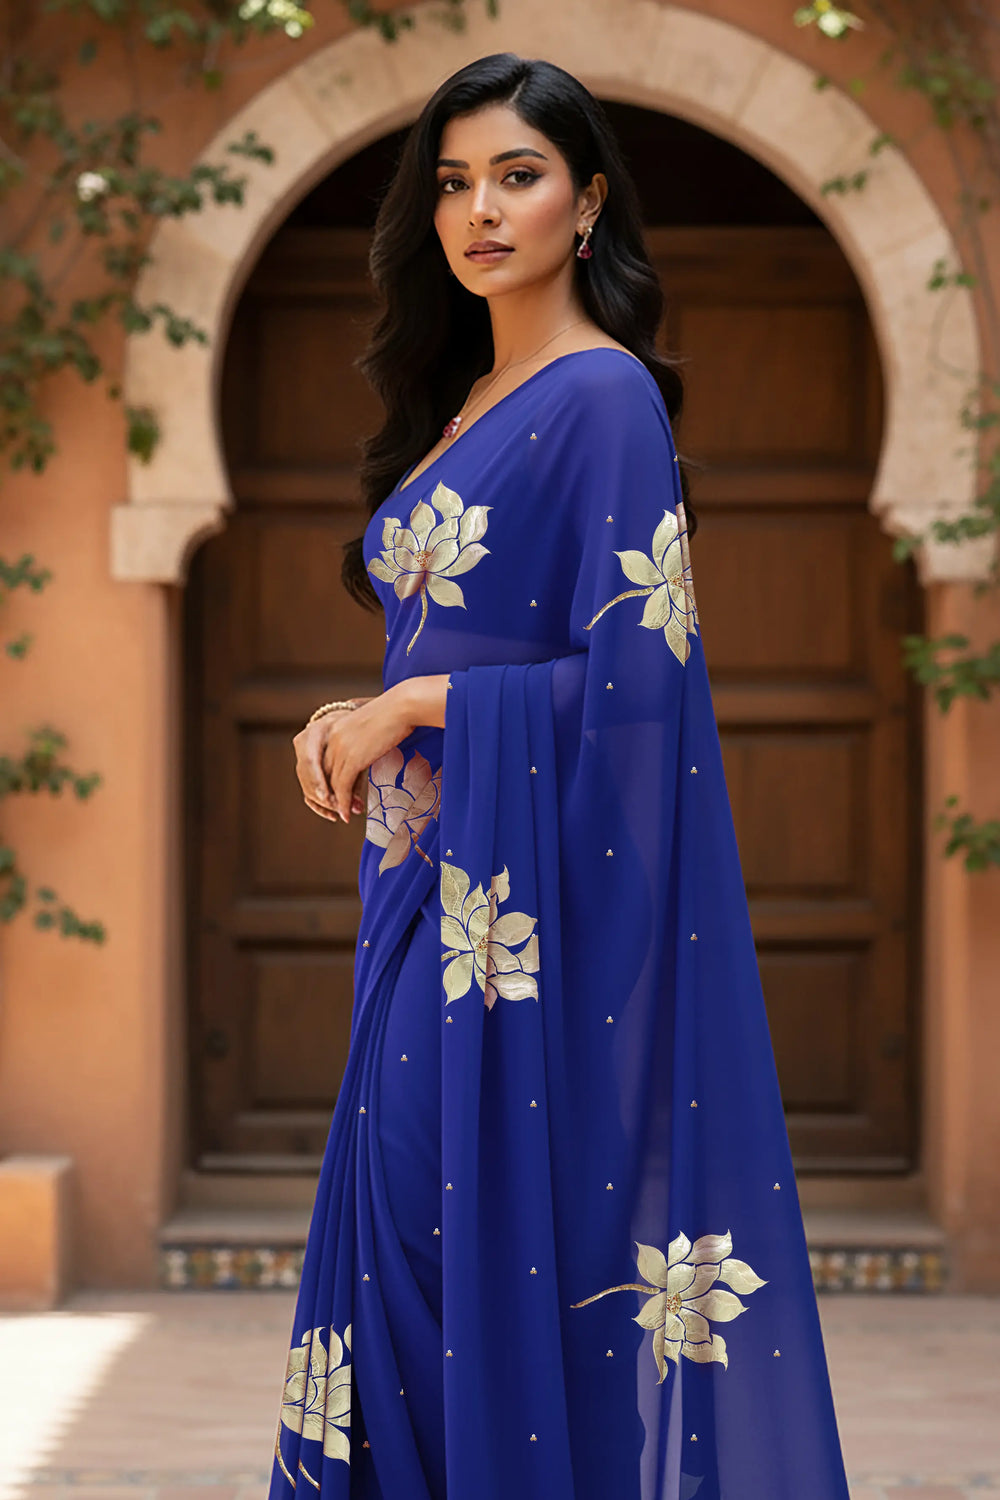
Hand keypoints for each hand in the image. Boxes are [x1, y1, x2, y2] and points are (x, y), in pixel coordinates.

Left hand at [293, 676, 448, 824]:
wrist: (402, 707)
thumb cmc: (393, 715)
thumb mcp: (366, 728)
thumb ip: (357, 743)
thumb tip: (359, 762)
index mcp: (331, 728)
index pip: (320, 761)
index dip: (326, 781)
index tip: (337, 794)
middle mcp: (330, 738)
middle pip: (321, 774)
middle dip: (329, 795)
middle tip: (339, 809)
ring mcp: (339, 748)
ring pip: (330, 784)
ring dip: (338, 803)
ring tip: (346, 815)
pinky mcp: (352, 759)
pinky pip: (342, 787)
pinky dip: (344, 804)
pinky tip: (348, 814)